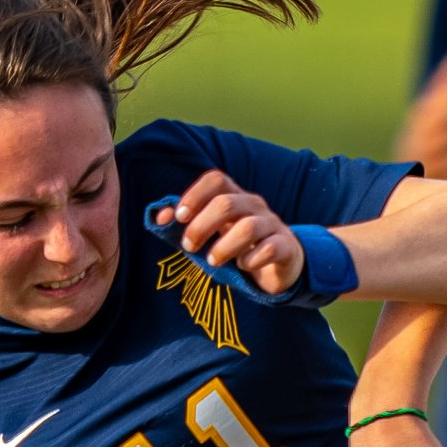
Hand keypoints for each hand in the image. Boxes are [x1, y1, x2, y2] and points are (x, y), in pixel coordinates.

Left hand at [168, 172, 302, 293]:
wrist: (279, 266)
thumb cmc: (237, 246)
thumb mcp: (212, 233)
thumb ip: (187, 224)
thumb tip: (159, 218)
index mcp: (234, 196)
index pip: (216, 180)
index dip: (195, 194)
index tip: (179, 218)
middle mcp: (254, 205)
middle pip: (226, 203)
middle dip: (201, 226)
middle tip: (188, 247)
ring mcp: (272, 224)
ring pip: (248, 227)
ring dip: (223, 247)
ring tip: (212, 261)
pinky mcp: (286, 246)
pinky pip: (270, 249)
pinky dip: (251, 260)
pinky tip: (243, 266)